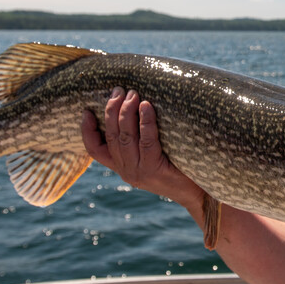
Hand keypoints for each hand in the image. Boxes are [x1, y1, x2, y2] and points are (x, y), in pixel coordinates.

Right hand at [80, 88, 203, 208]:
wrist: (198, 193)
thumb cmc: (179, 168)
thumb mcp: (153, 156)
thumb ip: (140, 141)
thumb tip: (137, 104)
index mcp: (122, 167)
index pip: (95, 150)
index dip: (86, 130)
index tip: (86, 111)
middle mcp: (126, 171)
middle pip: (110, 137)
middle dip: (111, 110)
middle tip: (118, 90)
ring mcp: (138, 172)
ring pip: (125, 137)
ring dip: (126, 112)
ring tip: (132, 94)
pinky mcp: (154, 170)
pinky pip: (146, 141)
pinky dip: (145, 121)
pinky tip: (147, 106)